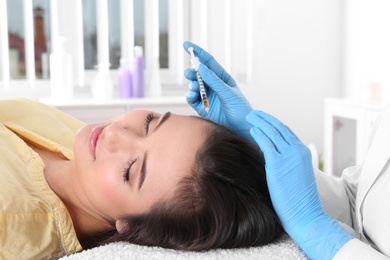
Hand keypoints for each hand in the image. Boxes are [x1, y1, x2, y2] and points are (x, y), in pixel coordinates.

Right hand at [183, 41, 252, 139]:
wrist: (242, 128)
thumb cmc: (240, 109)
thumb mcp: (228, 93)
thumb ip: (214, 81)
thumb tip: (201, 67)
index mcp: (222, 78)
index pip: (208, 62)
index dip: (197, 52)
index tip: (185, 45)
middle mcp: (214, 86)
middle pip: (199, 74)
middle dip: (192, 72)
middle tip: (189, 73)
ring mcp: (208, 97)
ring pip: (194, 86)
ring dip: (192, 85)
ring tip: (194, 88)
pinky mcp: (203, 108)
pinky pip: (193, 99)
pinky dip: (190, 96)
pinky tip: (192, 95)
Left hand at [247, 110, 352, 259]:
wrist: (306, 214)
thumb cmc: (300, 199)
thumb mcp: (297, 175)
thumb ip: (288, 163)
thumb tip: (274, 158)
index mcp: (304, 153)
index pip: (287, 133)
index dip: (275, 124)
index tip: (265, 120)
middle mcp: (297, 151)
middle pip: (279, 128)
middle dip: (266, 119)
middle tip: (254, 113)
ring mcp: (288, 156)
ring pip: (272, 133)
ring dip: (260, 122)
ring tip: (250, 117)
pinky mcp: (278, 164)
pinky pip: (266, 144)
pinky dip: (259, 134)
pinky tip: (253, 129)